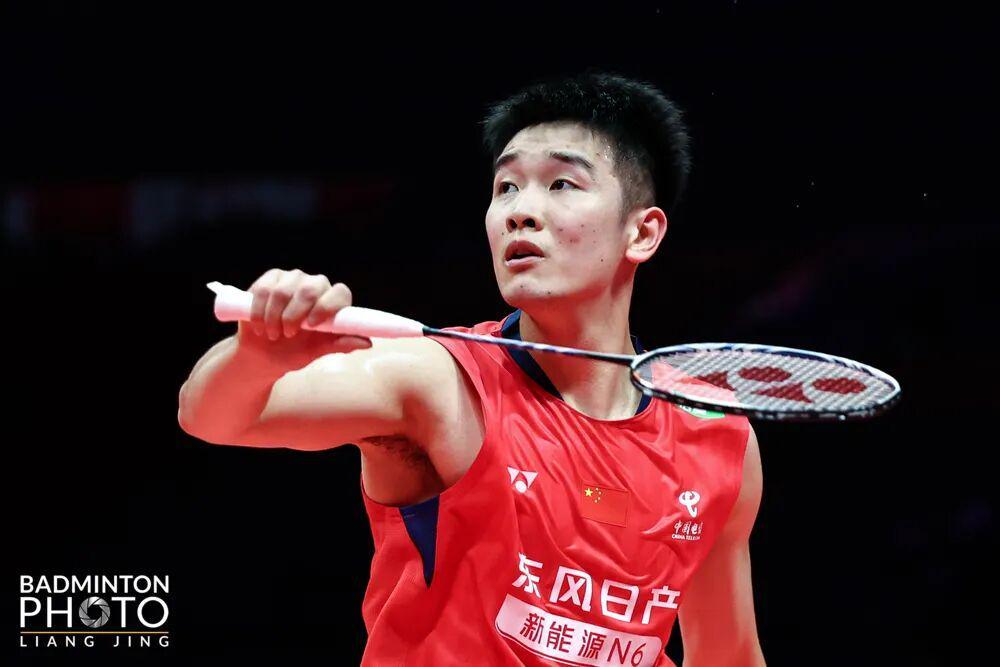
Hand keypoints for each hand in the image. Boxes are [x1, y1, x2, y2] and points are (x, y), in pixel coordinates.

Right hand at [236, 268, 371, 367]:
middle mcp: (316, 286)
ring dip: (274, 317)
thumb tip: (367, 342)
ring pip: (283, 291)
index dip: (327, 307)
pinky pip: (264, 289)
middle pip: (310, 289)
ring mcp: (293, 278)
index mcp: (334, 302)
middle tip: (286, 335)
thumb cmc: (293, 351)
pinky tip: (258, 325)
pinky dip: (259, 311)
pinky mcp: (271, 278)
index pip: (340, 293)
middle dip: (295, 315)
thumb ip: (339, 344)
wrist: (262, 354)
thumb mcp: (316, 351)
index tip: (312, 325)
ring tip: (272, 333)